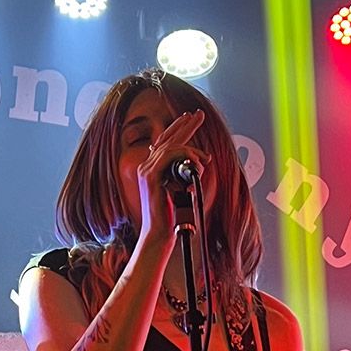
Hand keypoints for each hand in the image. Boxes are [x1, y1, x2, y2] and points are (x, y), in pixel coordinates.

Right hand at [135, 110, 210, 241]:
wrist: (158, 235)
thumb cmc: (170, 220)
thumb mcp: (180, 194)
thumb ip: (183, 178)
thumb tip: (196, 167)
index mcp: (151, 170)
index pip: (164, 143)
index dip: (178, 129)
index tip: (191, 119)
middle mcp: (146, 166)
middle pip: (167, 138)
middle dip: (185, 125)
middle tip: (199, 115)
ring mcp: (146, 170)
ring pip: (171, 146)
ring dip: (192, 150)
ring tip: (205, 159)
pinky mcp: (151, 176)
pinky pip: (169, 155)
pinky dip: (185, 156)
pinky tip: (197, 163)